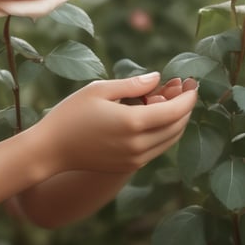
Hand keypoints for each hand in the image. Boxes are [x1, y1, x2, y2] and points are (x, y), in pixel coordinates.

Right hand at [34, 72, 197, 174]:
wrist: (51, 150)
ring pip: (170, 140)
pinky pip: (157, 148)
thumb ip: (132, 84)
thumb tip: (157, 78)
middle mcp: (139, 145)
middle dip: (186, 107)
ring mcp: (135, 159)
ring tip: (173, 100)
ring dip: (177, 121)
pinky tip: (156, 116)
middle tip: (186, 89)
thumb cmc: (71, 114)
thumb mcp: (99, 90)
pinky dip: (164, 132)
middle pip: (177, 127)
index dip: (188, 97)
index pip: (175, 111)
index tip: (193, 84)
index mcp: (133, 123)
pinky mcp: (129, 166)